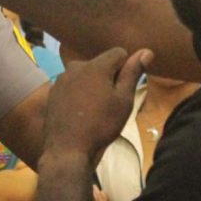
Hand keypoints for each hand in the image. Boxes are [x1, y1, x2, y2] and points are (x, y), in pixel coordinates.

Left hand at [44, 47, 151, 167]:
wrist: (68, 149)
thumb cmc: (101, 125)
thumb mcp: (123, 100)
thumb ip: (133, 73)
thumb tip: (146, 51)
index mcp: (96, 65)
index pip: (119, 53)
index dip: (126, 69)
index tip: (124, 90)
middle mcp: (76, 66)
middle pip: (101, 64)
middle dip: (108, 77)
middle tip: (111, 103)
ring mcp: (61, 79)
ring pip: (86, 75)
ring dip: (93, 85)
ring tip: (95, 110)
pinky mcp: (53, 92)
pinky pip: (73, 85)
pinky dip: (79, 94)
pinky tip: (80, 113)